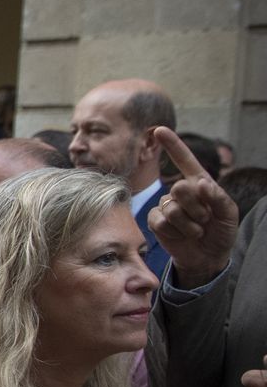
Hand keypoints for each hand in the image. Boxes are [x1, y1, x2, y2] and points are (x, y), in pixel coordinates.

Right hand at [148, 127, 236, 286]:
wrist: (208, 257)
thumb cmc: (221, 232)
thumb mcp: (229, 213)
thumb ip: (217, 196)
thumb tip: (199, 183)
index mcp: (199, 184)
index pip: (185, 160)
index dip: (173, 145)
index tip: (159, 130)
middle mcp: (180, 192)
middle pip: (180, 187)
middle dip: (196, 208)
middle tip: (205, 220)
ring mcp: (166, 205)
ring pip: (172, 208)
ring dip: (188, 223)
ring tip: (196, 230)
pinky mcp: (156, 221)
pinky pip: (161, 221)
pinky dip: (175, 231)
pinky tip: (182, 235)